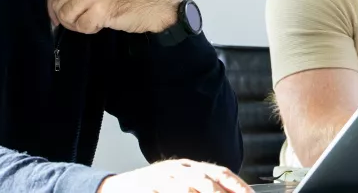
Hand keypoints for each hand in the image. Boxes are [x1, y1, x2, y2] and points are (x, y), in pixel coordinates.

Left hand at [47, 0, 183, 33]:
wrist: (157, 1)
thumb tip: (60, 5)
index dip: (52, 6)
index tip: (58, 17)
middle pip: (58, 4)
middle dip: (65, 19)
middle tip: (80, 23)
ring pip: (67, 17)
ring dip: (77, 25)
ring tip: (93, 23)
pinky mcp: (101, 10)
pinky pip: (82, 27)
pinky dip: (89, 30)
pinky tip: (101, 25)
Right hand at [98, 159, 251, 192]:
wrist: (119, 188)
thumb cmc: (156, 189)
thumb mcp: (182, 184)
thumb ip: (204, 187)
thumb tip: (233, 191)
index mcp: (191, 166)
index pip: (221, 172)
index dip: (238, 185)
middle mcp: (180, 169)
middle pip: (207, 179)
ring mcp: (163, 177)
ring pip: (189, 187)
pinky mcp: (149, 187)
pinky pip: (169, 191)